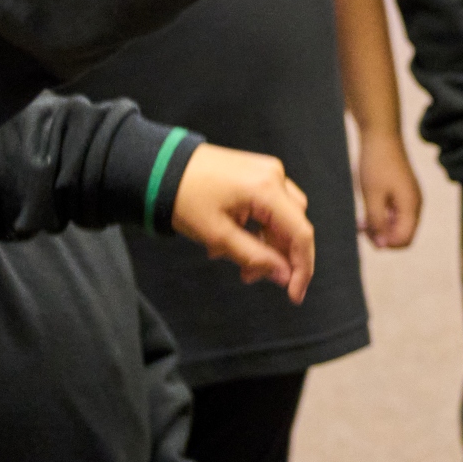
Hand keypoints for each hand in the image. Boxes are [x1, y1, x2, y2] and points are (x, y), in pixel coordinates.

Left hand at [171, 143, 314, 299]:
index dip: (302, 267)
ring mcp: (266, 172)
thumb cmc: (184, 197)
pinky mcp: (257, 173)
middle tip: (252, 277)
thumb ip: (255, 258)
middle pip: (293, 226)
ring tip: (238, 261)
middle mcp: (274, 176)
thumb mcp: (218, 236)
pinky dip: (259, 228)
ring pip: (282, 218)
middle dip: (277, 257)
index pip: (300, 233)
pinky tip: (236, 241)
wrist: (160, 167)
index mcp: (267, 189)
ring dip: (266, 244)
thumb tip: (284, 276)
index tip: (295, 294)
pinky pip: (270, 206)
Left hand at [355, 129, 423, 249]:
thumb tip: (381, 245)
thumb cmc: (376, 163)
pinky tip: (366, 212)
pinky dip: (382, 216)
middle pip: (402, 235)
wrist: (381, 135)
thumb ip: (377, 222)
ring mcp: (410, 198)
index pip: (404, 240)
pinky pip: (395, 213)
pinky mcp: (403, 192)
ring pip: (398, 225)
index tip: (366, 234)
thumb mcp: (372, 196)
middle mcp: (415, 204)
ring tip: (360, 222)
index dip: (385, 243)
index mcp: (411, 206)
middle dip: (382, 236)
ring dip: (380, 227)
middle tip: (361, 228)